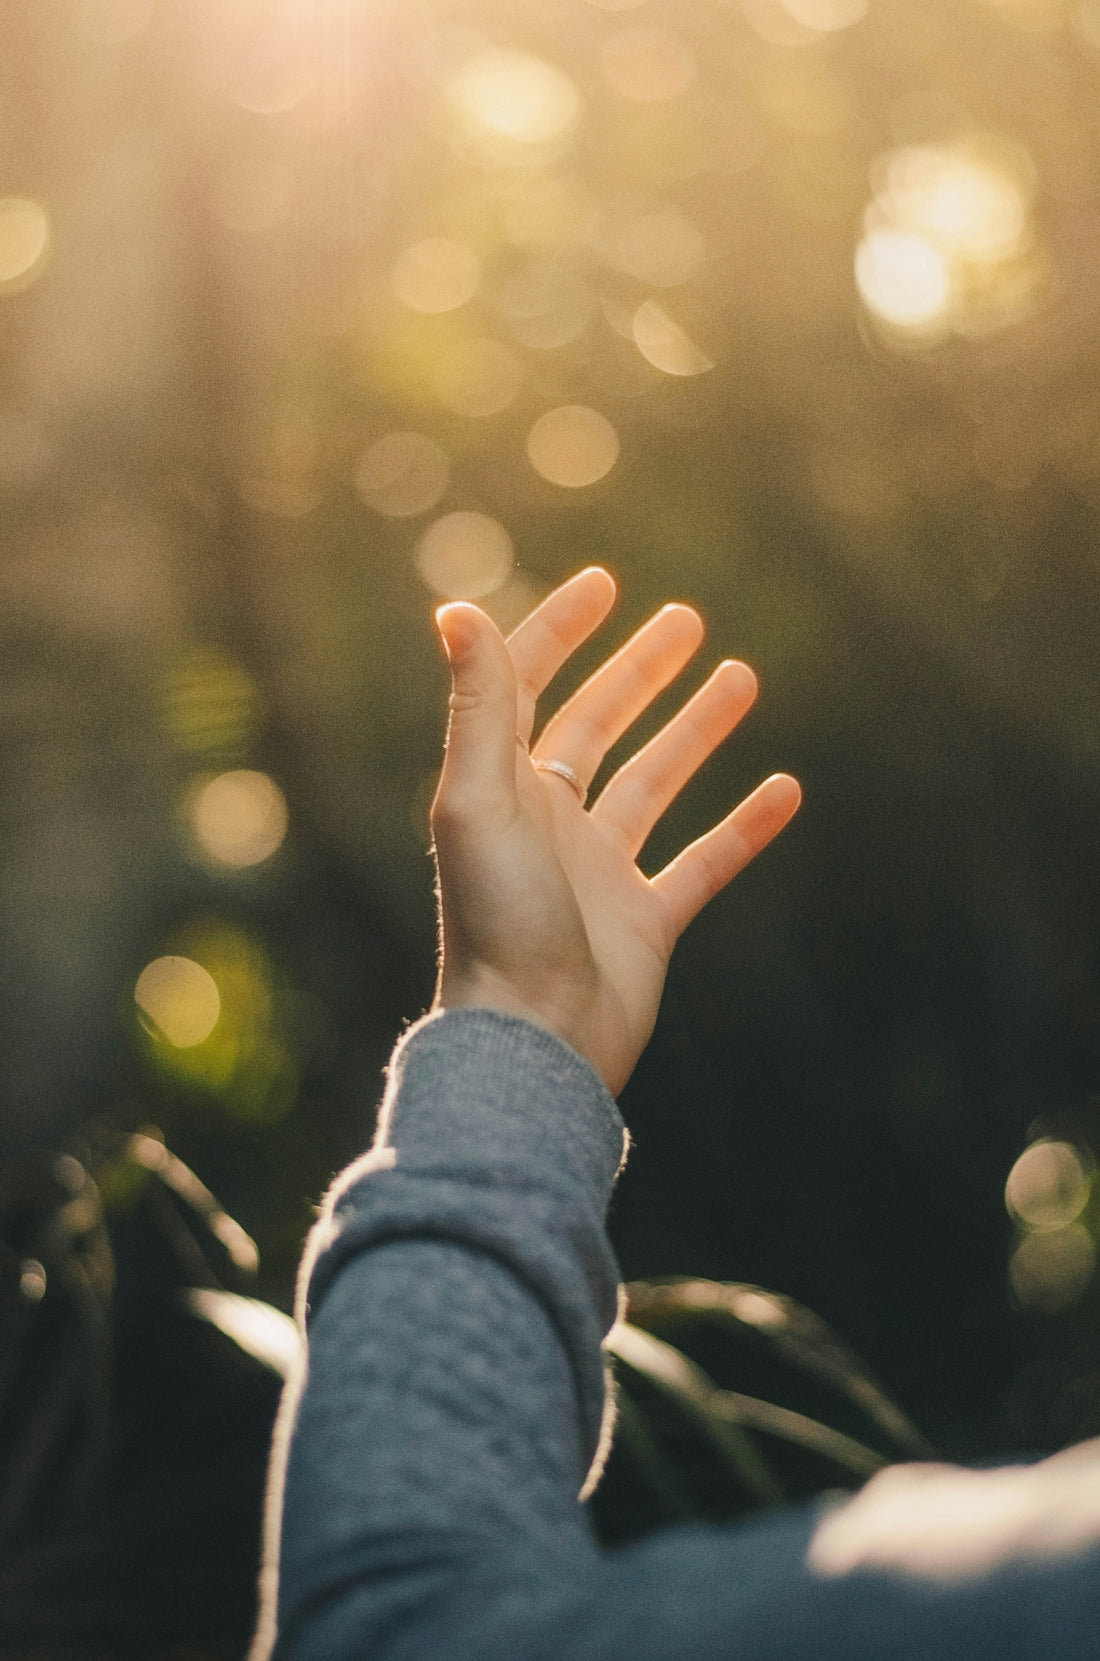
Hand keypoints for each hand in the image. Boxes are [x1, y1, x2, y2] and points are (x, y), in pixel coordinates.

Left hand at [430, 568, 800, 1095]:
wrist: (535, 1039)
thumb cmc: (497, 920)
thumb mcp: (480, 798)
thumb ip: (478, 705)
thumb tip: (455, 607)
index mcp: (503, 787)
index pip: (530, 689)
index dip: (559, 632)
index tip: (604, 583)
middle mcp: (549, 822)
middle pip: (597, 726)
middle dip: (638, 671)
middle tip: (687, 620)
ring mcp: (600, 871)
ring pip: (655, 784)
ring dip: (694, 731)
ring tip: (742, 677)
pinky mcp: (646, 920)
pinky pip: (704, 861)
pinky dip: (744, 827)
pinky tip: (786, 788)